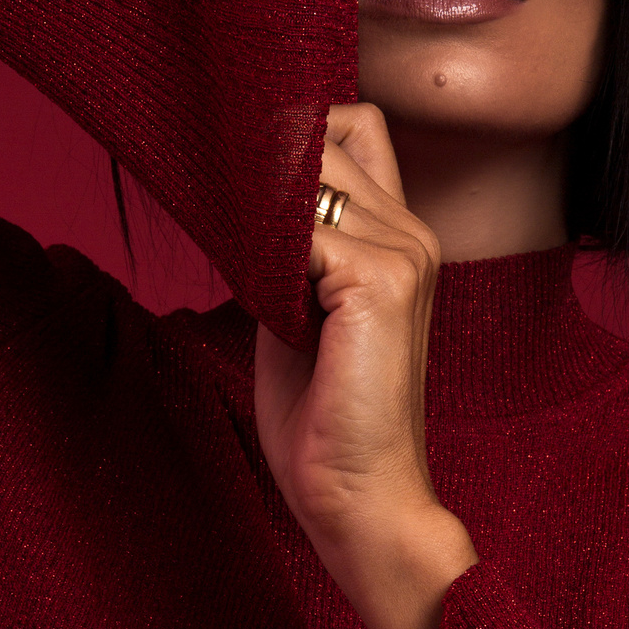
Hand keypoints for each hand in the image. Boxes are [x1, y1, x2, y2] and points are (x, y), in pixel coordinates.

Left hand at [254, 105, 478, 628]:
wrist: (361, 499)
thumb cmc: (326, 422)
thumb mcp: (297, 314)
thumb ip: (286, 251)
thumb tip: (234, 197)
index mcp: (402, 240)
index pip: (351, 129)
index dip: (292, 133)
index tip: (231, 165)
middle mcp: (412, 234)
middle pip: (328, 130)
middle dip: (261, 158)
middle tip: (216, 203)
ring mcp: (402, 254)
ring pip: (308, 170)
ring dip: (256, 203)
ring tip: (238, 257)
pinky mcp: (380, 282)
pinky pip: (295, 227)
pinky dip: (260, 251)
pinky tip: (259, 298)